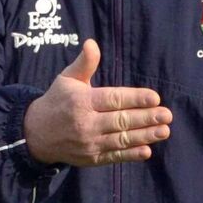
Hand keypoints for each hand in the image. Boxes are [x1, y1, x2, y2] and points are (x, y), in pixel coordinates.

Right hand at [23, 39, 170, 166]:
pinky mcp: (90, 158)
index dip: (135, 98)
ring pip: (120, 139)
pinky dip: (130, 154)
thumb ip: (84, 63)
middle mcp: (85, 123)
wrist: (35, 134)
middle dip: (146, 118)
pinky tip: (147, 150)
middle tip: (166, 115)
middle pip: (120, 120)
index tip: (155, 98)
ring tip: (163, 131)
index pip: (113, 99)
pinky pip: (114, 156)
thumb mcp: (67, 79)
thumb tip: (92, 43)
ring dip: (144, 136)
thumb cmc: (57, 101)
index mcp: (82, 101)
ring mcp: (88, 143)